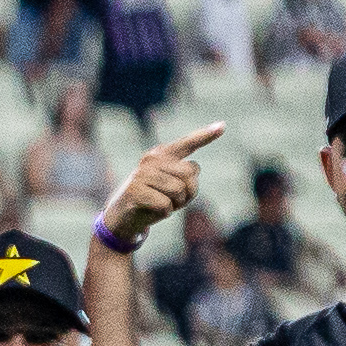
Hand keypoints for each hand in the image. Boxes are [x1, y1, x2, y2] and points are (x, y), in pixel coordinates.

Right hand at [106, 122, 224, 244]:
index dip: (205, 135)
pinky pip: (166, 204)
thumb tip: (192, 170)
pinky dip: (165, 213)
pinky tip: (153, 211)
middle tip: (175, 201)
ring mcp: (141, 174)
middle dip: (189, 192)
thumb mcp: (170, 185)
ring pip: (179, 190)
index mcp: (161, 154)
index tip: (223, 126)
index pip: (187, 143)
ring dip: (176, 204)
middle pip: (190, 173)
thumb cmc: (152, 200)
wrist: (122, 218)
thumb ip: (185, 175)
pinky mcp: (135, 191)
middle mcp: (151, 160)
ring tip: (163, 205)